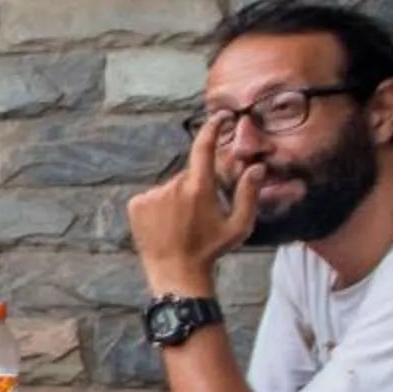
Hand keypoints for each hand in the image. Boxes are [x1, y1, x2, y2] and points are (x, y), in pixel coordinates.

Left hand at [126, 114, 257, 290]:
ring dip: (176, 199)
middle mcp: (173, 187)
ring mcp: (152, 195)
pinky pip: (152, 197)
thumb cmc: (210, 251)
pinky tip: (164, 225)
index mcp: (199, 188)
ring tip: (180, 224)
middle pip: (188, 175)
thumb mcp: (238, 226)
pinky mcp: (136, 204)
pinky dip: (158, 206)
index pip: (204, 147)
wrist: (175, 273)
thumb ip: (249, 194)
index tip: (218, 118)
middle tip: (198, 215)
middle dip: (196, 187)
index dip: (212, 128)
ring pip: (169, 187)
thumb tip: (257, 168)